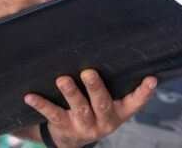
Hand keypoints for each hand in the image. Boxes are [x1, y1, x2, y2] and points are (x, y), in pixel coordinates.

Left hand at [24, 69, 157, 147]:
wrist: (72, 140)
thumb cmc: (94, 109)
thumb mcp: (109, 101)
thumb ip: (114, 82)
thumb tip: (111, 44)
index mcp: (119, 112)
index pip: (135, 102)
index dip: (144, 92)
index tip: (151, 78)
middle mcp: (105, 121)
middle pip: (102, 104)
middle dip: (96, 88)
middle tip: (89, 73)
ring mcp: (85, 126)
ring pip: (79, 109)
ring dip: (71, 93)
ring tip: (63, 80)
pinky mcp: (65, 128)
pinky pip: (53, 115)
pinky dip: (42, 105)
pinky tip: (30, 96)